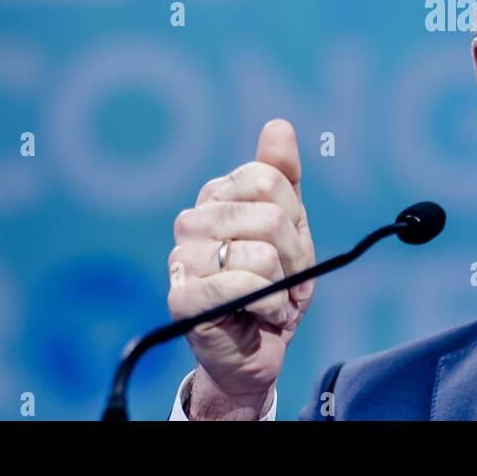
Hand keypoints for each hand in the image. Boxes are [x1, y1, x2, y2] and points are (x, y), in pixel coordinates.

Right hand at [166, 119, 315, 418]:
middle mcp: (192, 220)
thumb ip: (283, 175)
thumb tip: (277, 126)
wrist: (258, 349)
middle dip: (294, 256)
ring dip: (283, 287)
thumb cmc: (273, 284)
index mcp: (216, 196)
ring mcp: (182, 257)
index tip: (289, 243)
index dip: (294, 217)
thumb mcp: (290, 225)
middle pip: (271, 217)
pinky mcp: (182, 296)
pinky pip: (243, 286)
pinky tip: (261, 316)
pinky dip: (270, 307)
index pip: (270, 179)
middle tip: (283, 278)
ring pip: (262, 254)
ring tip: (271, 298)